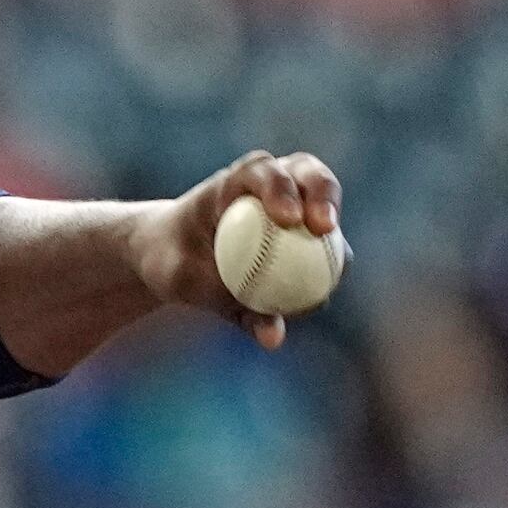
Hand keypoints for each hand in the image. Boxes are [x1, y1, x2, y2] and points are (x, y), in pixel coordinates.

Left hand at [138, 149, 342, 350]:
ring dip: (336, 241)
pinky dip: (325, 274)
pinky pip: (323, 255)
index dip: (280, 189)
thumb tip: (275, 336)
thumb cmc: (172, 260)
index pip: (262, 171)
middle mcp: (271, 185)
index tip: (288, 219)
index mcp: (234, 181)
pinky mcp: (303, 237)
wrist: (173, 260)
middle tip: (324, 229)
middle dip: (324, 196)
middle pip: (309, 175)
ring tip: (336, 273)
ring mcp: (293, 208)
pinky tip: (317, 302)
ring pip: (327, 217)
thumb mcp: (178, 277)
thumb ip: (220, 296)